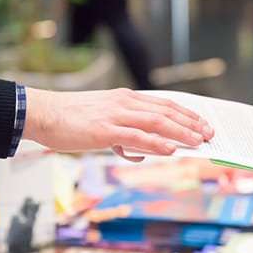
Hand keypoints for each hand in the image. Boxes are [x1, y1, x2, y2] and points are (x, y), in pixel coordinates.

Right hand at [23, 88, 214, 157]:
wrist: (43, 113)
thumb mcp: (102, 122)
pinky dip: (156, 142)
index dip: (186, 113)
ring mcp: (116, 115)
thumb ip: (123, 136)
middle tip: (209, 134)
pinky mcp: (105, 129)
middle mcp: (125, 103)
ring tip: (198, 141)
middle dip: (191, 123)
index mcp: (126, 99)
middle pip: (166, 111)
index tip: (202, 123)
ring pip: (157, 122)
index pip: (164, 104)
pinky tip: (171, 149)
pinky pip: (136, 135)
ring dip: (181, 132)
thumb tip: (138, 153)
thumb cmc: (71, 119)